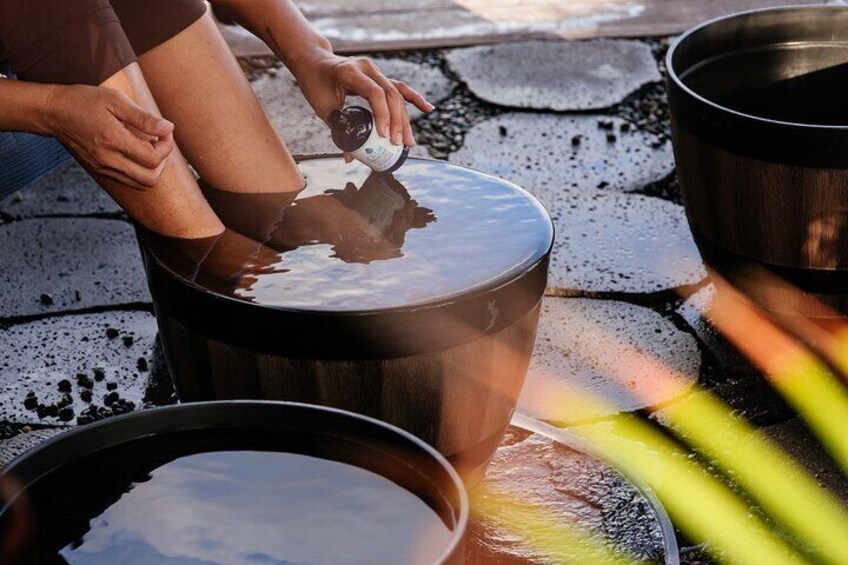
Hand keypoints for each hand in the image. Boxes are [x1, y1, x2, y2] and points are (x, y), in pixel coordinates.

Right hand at [44, 84, 174, 189]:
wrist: (53, 112)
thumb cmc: (83, 101)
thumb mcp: (115, 100)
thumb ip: (143, 117)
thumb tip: (168, 128)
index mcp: (113, 141)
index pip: (153, 158)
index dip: (166, 145)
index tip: (164, 130)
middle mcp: (108, 160)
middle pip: (151, 178)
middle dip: (163, 161)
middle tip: (160, 142)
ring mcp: (103, 168)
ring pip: (141, 184)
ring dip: (153, 169)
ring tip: (150, 148)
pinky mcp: (100, 170)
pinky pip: (128, 181)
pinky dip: (140, 171)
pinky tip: (136, 152)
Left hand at [290, 50, 433, 147]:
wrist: (314, 61)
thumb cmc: (315, 83)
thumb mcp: (323, 106)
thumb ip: (338, 129)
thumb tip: (350, 157)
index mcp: (352, 72)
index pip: (375, 93)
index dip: (382, 115)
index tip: (383, 136)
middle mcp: (367, 69)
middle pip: (391, 95)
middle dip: (397, 122)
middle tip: (398, 144)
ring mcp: (375, 71)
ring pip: (397, 95)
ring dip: (405, 119)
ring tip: (409, 141)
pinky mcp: (379, 77)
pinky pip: (400, 88)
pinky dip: (414, 99)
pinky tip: (428, 109)